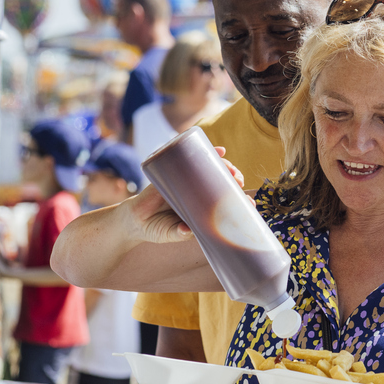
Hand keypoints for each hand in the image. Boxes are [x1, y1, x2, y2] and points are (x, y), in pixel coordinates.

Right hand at [126, 146, 245, 243]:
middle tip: (240, 184)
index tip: (250, 204)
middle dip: (234, 180)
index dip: (238, 200)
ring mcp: (185, 179)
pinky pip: (191, 157)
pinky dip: (206, 151)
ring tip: (233, 171)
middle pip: (221, 181)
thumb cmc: (156, 229)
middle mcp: (196, 191)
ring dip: (225, 166)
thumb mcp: (171, 233)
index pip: (224, 201)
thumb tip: (187, 230)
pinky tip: (220, 150)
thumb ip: (179, 233)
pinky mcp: (173, 171)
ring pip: (210, 168)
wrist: (134, 220)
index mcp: (201, 206)